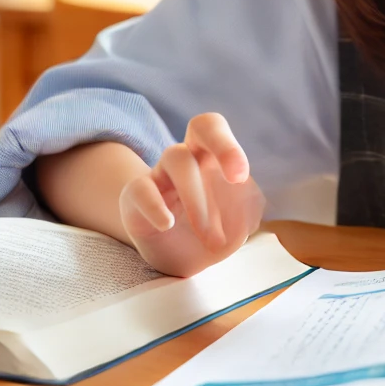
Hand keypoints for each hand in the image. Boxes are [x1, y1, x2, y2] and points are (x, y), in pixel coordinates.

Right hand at [119, 113, 265, 276]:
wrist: (171, 258)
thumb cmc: (207, 236)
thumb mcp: (233, 233)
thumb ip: (244, 217)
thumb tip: (250, 212)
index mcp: (213, 158)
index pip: (216, 130)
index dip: (229, 146)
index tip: (240, 176)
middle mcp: (188, 157)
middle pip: (201, 127)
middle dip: (224, 145)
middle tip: (238, 178)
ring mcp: (160, 174)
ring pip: (177, 159)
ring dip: (199, 199)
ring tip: (214, 240)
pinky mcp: (133, 198)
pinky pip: (142, 189)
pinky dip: (155, 205)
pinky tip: (167, 224)